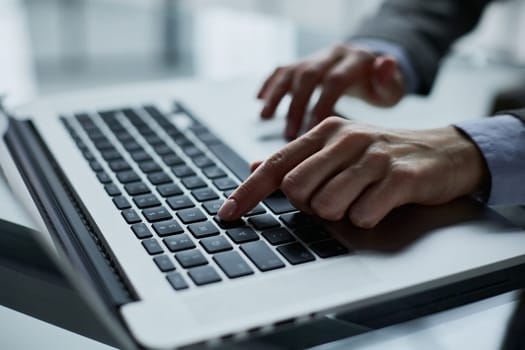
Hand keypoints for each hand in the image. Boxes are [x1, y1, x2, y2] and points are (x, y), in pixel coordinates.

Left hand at [218, 117, 487, 227]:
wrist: (444, 152)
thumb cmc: (383, 155)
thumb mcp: (338, 149)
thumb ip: (297, 159)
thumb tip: (254, 165)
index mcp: (326, 131)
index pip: (276, 164)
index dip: (248, 191)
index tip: (227, 213)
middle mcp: (346, 138)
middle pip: (297, 189)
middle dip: (309, 204)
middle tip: (336, 195)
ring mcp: (374, 156)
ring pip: (327, 206)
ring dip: (340, 213)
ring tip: (361, 197)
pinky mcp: (400, 177)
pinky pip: (362, 215)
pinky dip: (366, 218)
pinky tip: (380, 203)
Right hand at [258, 43, 405, 139]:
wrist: (369, 67)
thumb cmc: (379, 87)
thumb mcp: (392, 88)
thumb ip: (389, 81)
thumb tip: (386, 63)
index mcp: (355, 60)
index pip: (334, 80)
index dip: (321, 105)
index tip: (313, 131)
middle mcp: (333, 54)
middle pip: (308, 75)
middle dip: (297, 105)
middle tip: (290, 134)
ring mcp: (316, 57)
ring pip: (291, 71)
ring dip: (277, 95)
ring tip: (265, 118)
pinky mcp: (303, 62)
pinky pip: (282, 69)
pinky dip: (269, 84)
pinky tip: (259, 100)